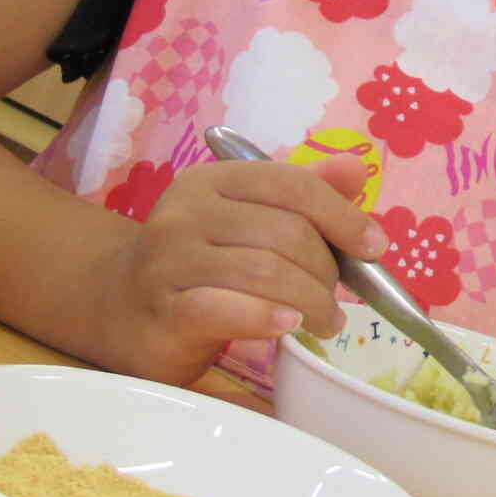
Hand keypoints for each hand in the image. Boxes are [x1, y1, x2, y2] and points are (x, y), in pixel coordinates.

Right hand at [79, 154, 386, 385]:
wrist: (120, 307)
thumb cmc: (201, 262)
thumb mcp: (249, 218)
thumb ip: (303, 194)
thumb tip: (358, 170)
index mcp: (215, 181)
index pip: (292, 185)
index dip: (342, 215)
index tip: (375, 247)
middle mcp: (187, 211)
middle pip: (285, 233)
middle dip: (326, 271)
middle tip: (336, 300)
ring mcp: (169, 260)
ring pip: (264, 272)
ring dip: (310, 301)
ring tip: (324, 322)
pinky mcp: (163, 309)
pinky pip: (225, 309)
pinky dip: (267, 317)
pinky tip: (288, 326)